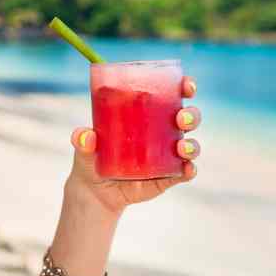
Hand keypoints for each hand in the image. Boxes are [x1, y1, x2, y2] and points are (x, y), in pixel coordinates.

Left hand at [69, 75, 200, 215]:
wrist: (95, 190)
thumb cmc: (93, 157)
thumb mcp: (85, 147)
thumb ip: (83, 140)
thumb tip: (86, 136)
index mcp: (149, 113)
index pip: (173, 94)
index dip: (185, 87)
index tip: (187, 86)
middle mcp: (163, 131)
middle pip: (188, 118)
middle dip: (191, 115)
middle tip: (181, 118)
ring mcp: (168, 155)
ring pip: (190, 145)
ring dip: (192, 144)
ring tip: (181, 147)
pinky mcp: (168, 176)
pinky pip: (185, 172)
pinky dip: (190, 170)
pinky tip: (186, 169)